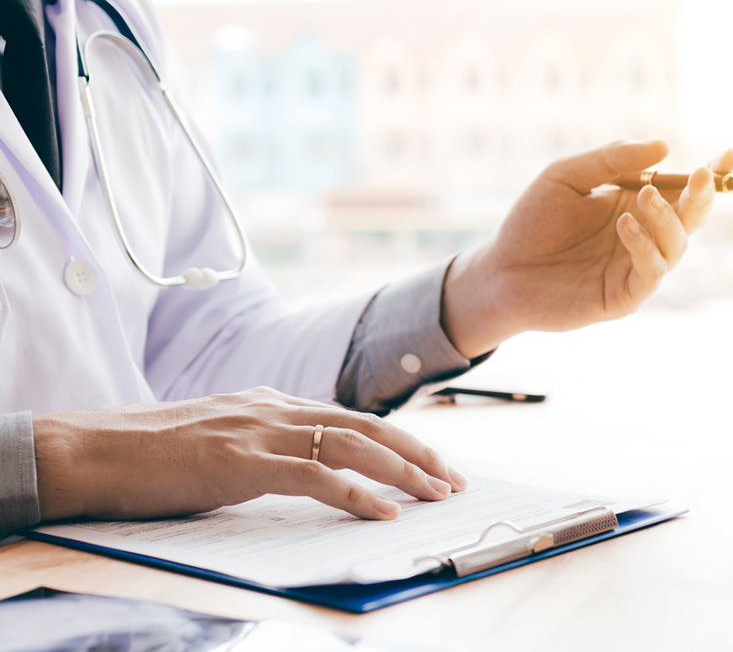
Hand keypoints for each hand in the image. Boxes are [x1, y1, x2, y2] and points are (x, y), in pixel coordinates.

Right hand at [34, 387, 467, 521]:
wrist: (96, 450)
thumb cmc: (153, 453)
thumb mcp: (223, 437)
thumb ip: (266, 444)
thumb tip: (305, 465)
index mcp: (273, 401)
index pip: (353, 417)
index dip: (399, 440)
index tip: (432, 462)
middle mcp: (276, 408)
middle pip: (367, 426)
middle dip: (418, 454)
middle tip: (454, 481)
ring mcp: (261, 431)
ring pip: (353, 445)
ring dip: (403, 472)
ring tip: (436, 496)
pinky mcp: (242, 461)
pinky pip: (315, 476)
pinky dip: (356, 494)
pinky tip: (385, 512)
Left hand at [441, 140, 732, 357]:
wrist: (499, 271)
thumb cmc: (531, 222)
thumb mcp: (567, 176)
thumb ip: (612, 160)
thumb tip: (664, 147)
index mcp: (635, 203)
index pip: (683, 188)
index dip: (713, 174)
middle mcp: (644, 235)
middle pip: (691, 217)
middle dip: (703, 196)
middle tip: (703, 175)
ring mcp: (636, 267)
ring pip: (677, 245)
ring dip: (668, 219)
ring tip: (645, 196)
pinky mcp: (624, 296)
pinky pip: (651, 272)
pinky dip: (645, 247)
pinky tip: (624, 226)